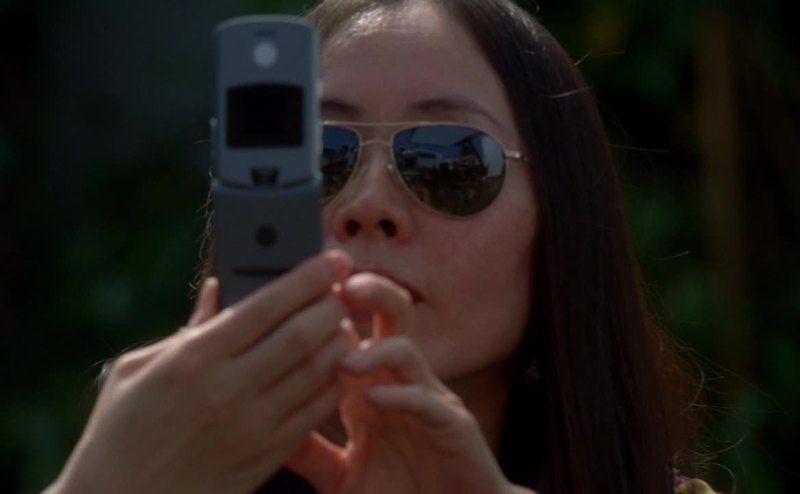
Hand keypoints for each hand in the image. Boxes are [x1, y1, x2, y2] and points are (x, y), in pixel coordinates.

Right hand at [46, 252, 353, 493]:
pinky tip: (334, 366)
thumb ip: (187, 327)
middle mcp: (227, 390)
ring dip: (340, 339)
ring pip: (318, 370)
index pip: (265, 306)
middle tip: (345, 287)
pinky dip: (334, 382)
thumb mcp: (137, 369)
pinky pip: (316, 410)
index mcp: (192, 360)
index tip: (332, 259)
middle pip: (302, 334)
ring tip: (343, 322)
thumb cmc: (119, 431)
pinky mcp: (266, 456)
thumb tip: (218, 288)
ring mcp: (252, 426)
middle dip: (333, 303)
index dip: (307, 277)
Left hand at [287, 273, 534, 493]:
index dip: (331, 309)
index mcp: (371, 386)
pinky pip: (426, 401)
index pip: (352, 333)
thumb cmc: (399, 492)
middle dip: (372, 293)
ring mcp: (427, 400)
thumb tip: (261, 432)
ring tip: (344, 360)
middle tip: (341, 284)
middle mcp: (398, 383)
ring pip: (408, 351)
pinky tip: (374, 399)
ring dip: (376, 349)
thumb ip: (309, 452)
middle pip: (393, 318)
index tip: (300, 290)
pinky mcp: (450, 425)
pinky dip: (400, 396)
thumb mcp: (340, 475)